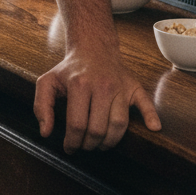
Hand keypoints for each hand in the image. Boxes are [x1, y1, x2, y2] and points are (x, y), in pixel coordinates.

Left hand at [34, 46, 160, 152]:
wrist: (92, 48)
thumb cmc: (70, 70)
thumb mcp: (48, 82)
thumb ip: (41, 106)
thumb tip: (45, 132)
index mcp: (79, 84)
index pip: (77, 123)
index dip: (72, 141)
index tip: (69, 148)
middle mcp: (101, 85)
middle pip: (98, 128)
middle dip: (90, 144)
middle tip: (84, 147)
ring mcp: (120, 87)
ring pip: (119, 124)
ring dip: (110, 141)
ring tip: (100, 144)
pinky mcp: (134, 87)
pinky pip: (146, 103)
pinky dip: (151, 116)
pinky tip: (153, 128)